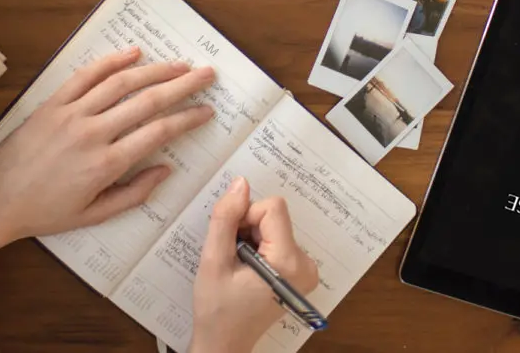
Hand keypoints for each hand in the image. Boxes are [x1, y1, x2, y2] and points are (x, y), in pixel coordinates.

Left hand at [0, 47, 215, 242]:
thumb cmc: (45, 212)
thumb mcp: (94, 215)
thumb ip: (134, 194)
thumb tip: (166, 169)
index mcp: (106, 165)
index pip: (158, 132)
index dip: (187, 119)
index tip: (207, 111)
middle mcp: (92, 133)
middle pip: (147, 101)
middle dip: (183, 85)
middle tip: (207, 74)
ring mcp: (71, 114)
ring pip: (121, 83)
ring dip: (155, 70)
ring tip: (180, 64)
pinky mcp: (53, 104)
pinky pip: (85, 76)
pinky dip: (111, 61)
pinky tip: (133, 53)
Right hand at [191, 177, 318, 352]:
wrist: (225, 344)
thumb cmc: (217, 309)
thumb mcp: (213, 261)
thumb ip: (226, 219)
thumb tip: (241, 183)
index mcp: (289, 262)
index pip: (273, 208)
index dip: (245, 217)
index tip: (232, 242)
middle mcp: (306, 264)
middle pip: (275, 216)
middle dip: (248, 229)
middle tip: (233, 257)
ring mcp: (306, 269)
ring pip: (275, 226)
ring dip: (252, 238)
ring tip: (239, 267)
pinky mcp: (301, 271)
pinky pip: (279, 239)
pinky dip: (260, 246)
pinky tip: (248, 269)